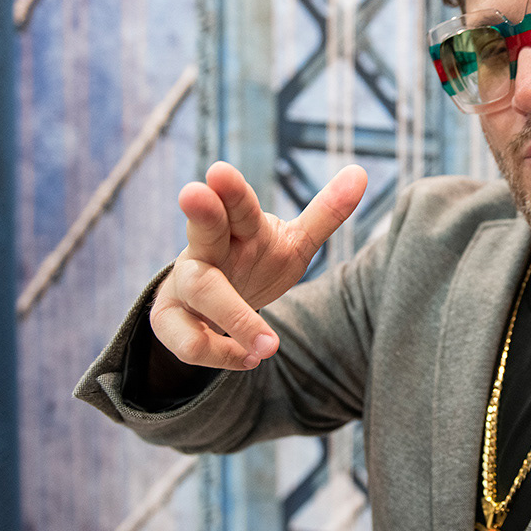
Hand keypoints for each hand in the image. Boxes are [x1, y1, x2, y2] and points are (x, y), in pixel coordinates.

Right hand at [150, 161, 366, 370]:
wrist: (213, 304)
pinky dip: (219, 353)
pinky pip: (188, 341)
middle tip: (193, 192)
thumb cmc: (256, 263)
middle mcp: (207, 248)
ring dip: (234, 317)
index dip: (230, 189)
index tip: (220, 171)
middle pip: (203, 228)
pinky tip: (249, 360)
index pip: (237, 204)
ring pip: (201, 290)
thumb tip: (360, 172)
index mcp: (239, 226)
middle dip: (201, 212)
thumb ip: (326, 212)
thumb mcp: (294, 243)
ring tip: (269, 347)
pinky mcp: (169, 320)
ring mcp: (184, 283)